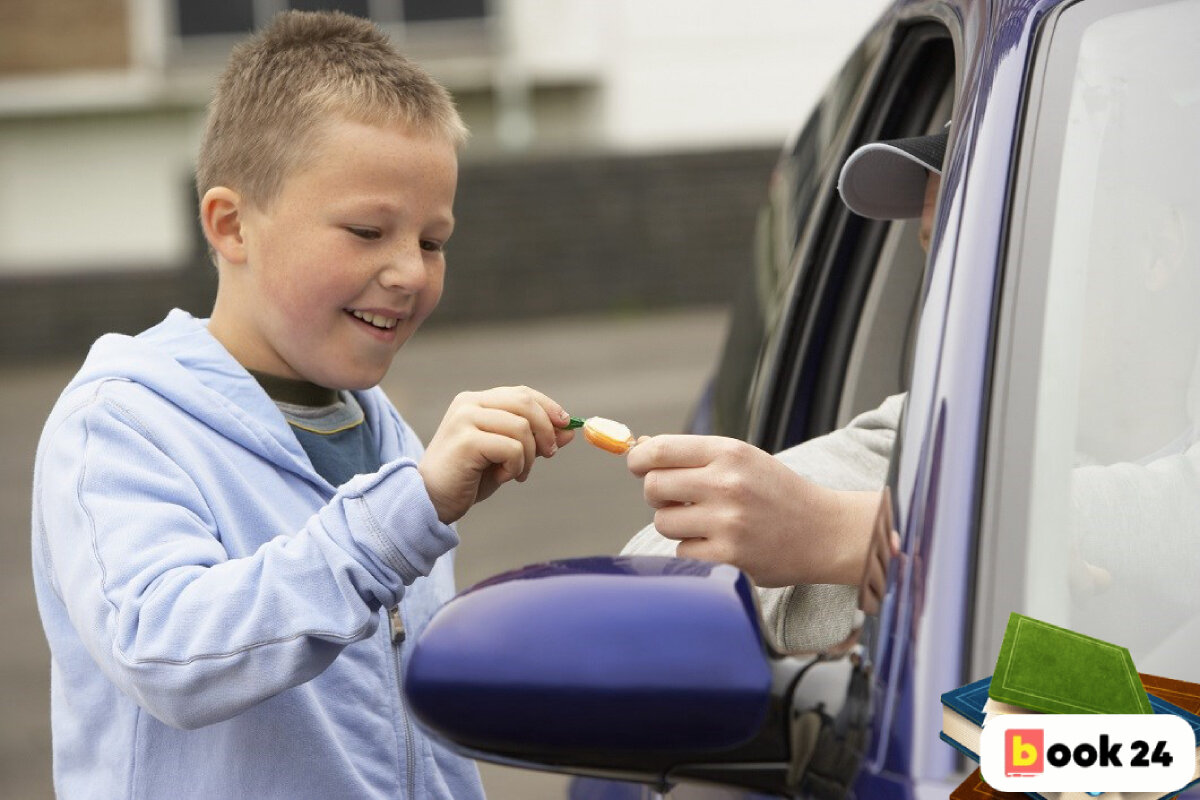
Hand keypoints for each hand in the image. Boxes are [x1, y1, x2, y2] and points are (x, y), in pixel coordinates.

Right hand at [419, 386, 574, 522]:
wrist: (431, 501)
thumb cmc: (468, 478)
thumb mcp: (507, 456)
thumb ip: (534, 440)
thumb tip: (569, 431)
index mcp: (476, 401)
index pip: (522, 394)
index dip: (549, 408)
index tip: (565, 426)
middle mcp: (469, 404)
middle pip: (525, 404)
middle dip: (546, 430)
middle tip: (548, 455)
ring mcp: (465, 419)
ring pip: (521, 427)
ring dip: (529, 455)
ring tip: (516, 473)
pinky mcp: (466, 440)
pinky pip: (512, 447)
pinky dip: (516, 466)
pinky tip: (503, 477)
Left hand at [626, 435, 878, 586]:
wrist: (825, 532)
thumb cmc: (777, 493)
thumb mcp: (743, 459)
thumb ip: (694, 455)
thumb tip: (639, 450)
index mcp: (729, 453)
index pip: (660, 451)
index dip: (639, 459)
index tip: (638, 466)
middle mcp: (727, 484)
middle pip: (653, 487)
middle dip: (658, 494)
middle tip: (679, 498)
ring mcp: (727, 523)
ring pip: (663, 522)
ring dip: (677, 524)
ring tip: (708, 522)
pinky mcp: (729, 557)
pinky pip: (682, 551)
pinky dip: (694, 550)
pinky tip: (721, 544)